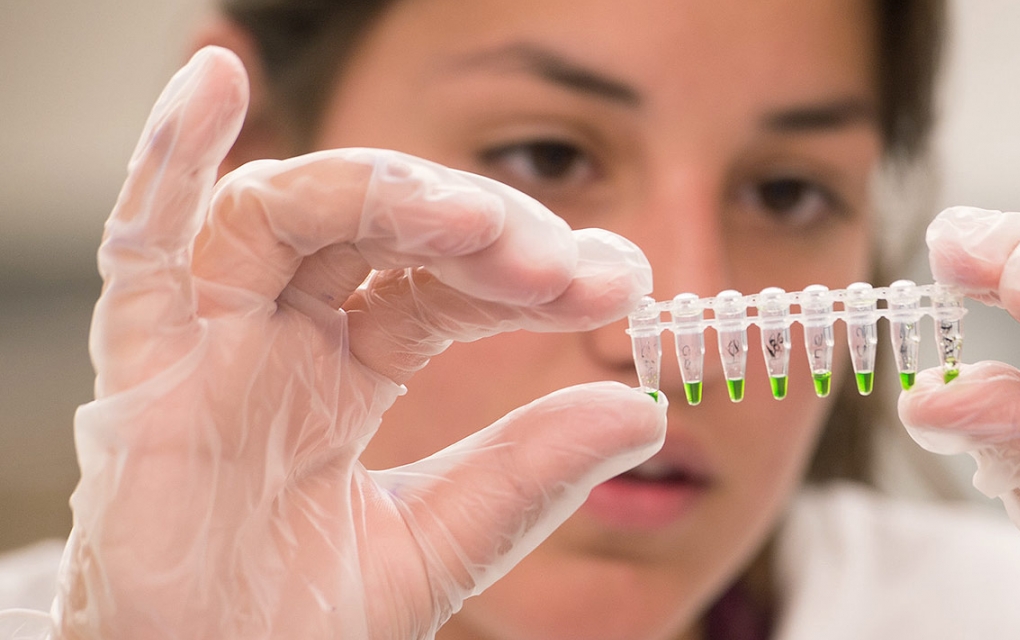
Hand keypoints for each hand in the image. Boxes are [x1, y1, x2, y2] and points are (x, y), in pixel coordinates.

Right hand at [29, 47, 664, 638]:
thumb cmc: (296, 629)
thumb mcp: (442, 540)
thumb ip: (530, 472)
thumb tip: (642, 409)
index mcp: (341, 372)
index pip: (442, 284)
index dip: (526, 270)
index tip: (621, 280)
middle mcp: (276, 340)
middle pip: (376, 231)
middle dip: (478, 230)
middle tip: (567, 262)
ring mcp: (207, 345)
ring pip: (285, 215)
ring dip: (385, 195)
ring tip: (482, 223)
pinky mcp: (138, 372)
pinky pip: (140, 245)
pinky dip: (167, 157)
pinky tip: (213, 81)